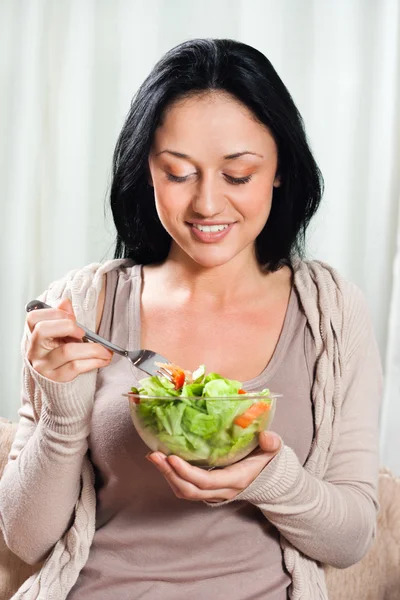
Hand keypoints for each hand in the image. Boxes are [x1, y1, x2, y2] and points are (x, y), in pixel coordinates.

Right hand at [26, 298, 112, 382]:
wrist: (57, 382)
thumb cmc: (60, 352)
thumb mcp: (60, 334)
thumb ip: (62, 317)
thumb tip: (66, 301)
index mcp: (34, 335)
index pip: (33, 318)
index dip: (55, 313)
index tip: (72, 317)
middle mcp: (34, 350)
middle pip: (43, 330)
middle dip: (68, 326)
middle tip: (84, 332)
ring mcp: (44, 366)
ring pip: (67, 351)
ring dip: (93, 348)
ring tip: (106, 350)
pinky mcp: (56, 379)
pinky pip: (76, 366)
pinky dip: (95, 361)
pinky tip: (104, 359)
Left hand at [146, 431, 281, 502]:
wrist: (269, 480)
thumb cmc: (266, 462)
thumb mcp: (272, 451)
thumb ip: (271, 443)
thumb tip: (266, 435)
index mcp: (235, 480)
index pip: (207, 481)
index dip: (187, 472)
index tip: (172, 458)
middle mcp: (222, 491)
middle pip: (190, 489)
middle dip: (169, 474)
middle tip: (153, 455)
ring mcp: (213, 493)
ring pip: (185, 491)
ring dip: (167, 475)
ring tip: (154, 457)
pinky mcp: (207, 490)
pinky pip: (186, 488)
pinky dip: (172, 476)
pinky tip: (163, 462)